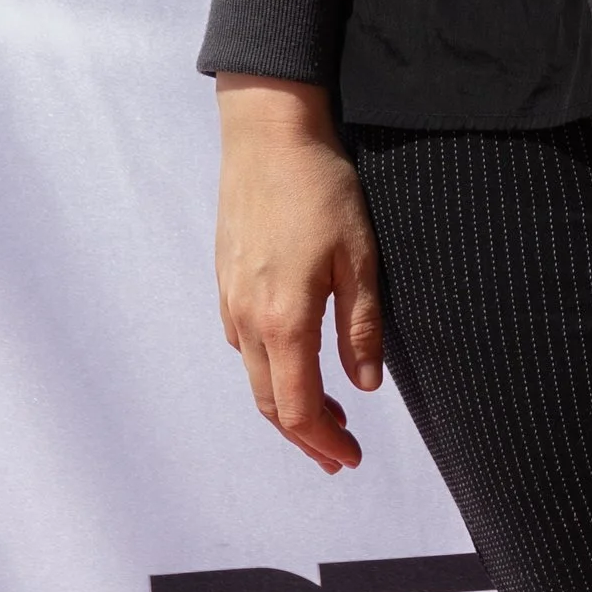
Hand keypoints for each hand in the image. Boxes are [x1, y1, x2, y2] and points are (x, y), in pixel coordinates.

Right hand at [214, 75, 383, 473]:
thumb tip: (367, 385)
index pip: (298, 408)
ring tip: (325, 415)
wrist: (267, 133)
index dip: (324, 440)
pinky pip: (243, 345)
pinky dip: (268, 370)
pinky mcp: (225, 280)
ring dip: (286, 405)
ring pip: (253, 376)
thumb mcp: (360, 256)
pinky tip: (293, 360)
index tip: (351, 457)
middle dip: (305, 436)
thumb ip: (361, 327)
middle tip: (339, 455)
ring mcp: (230, 300)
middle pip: (269, 404)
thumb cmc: (321, 188)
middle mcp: (247, 320)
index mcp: (283, 320)